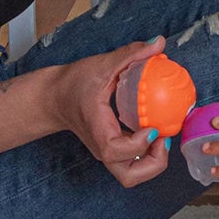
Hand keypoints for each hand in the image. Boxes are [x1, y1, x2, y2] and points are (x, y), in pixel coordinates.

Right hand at [48, 37, 170, 187]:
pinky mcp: (112, 151)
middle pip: (129, 177)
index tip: (153, 127)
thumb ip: (132, 54)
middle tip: (163, 139)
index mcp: (98, 132)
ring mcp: (107, 153)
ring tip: (162, 138)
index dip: (140, 144)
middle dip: (153, 163)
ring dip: (152, 163)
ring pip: (132, 176)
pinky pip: (133, 163)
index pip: (118, 151)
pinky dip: (149, 155)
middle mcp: (103, 149)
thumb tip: (160, 42)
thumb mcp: (103, 65)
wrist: (54, 97)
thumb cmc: (74, 83)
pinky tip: (157, 132)